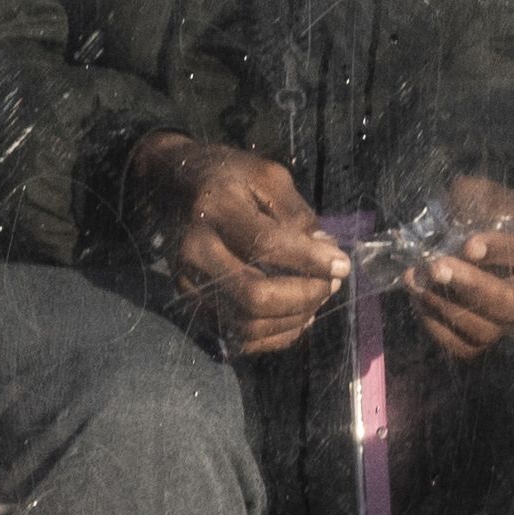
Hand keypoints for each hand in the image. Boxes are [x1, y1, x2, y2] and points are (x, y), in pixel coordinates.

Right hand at [137, 134, 344, 357]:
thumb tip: (325, 253)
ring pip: (248, 324)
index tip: (342, 265)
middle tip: (330, 284)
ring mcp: (189, 283)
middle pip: (256, 296)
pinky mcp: (190, 303)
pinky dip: (275, 335)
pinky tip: (297, 317)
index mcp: (217, 209)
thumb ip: (297, 214)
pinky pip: (238, 337)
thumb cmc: (227, 178)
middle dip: (304, 296)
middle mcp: (196, 250)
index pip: (267, 246)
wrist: (171, 187)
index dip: (310, 261)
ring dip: (294, 319)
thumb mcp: (267, 177)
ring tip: (317, 298)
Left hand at [397, 173, 513, 352]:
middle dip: (470, 286)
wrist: (485, 240)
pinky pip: (466, 347)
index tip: (468, 245)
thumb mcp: (485, 194)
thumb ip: (472, 198)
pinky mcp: (489, 336)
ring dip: (445, 306)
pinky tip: (420, 300)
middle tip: (434, 268)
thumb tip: (452, 212)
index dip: (499, 251)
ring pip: (486, 330)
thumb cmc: (489, 213)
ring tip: (415, 281)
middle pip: (510, 303)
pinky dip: (438, 328)